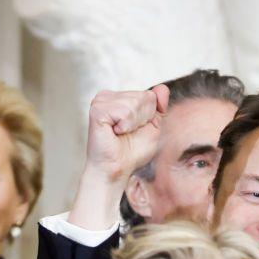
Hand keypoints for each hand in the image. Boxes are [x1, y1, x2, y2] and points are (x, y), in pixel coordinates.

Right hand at [69, 86, 169, 229]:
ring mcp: (100, 101)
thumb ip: (158, 107)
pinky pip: (124, 112)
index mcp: (119, 98)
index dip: (149, 117)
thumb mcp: (153, 127)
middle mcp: (107, 96)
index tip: (135, 130)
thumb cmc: (132, 152)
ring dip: (133, 124)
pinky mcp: (97, 110)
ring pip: (135, 103)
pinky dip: (125, 126)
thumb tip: (162, 89)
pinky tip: (114, 132)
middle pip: (144, 97)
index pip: (149, 95)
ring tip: (120, 134)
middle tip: (127, 133)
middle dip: (142, 120)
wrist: (116, 170)